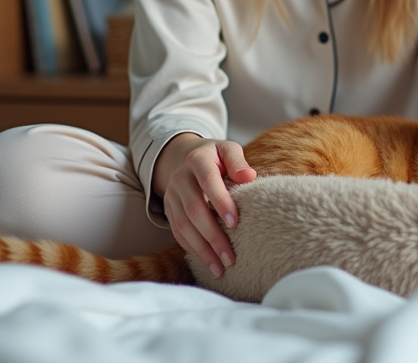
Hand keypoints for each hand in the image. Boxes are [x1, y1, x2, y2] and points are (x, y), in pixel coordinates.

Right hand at [153, 133, 256, 277]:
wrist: (186, 157)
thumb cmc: (216, 157)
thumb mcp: (227, 150)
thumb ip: (238, 161)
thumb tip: (249, 176)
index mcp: (197, 160)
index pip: (208, 181)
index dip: (221, 202)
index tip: (235, 223)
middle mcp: (180, 178)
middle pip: (194, 210)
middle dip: (213, 236)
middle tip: (230, 257)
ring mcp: (171, 195)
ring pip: (183, 226)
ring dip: (202, 250)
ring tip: (220, 268)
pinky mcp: (168, 209)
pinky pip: (177, 233)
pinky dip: (192, 249)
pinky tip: (207, 261)